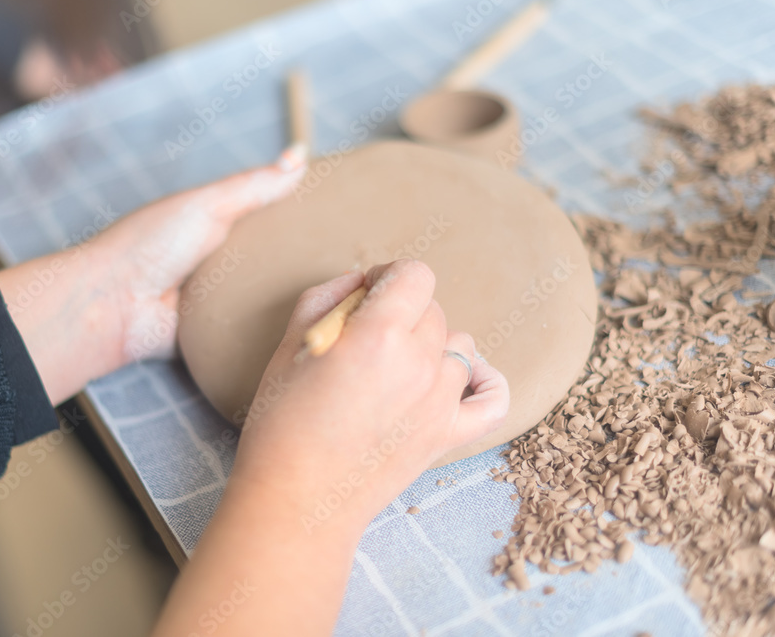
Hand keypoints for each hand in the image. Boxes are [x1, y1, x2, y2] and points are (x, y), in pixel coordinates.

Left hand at [0, 146, 307, 403]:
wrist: (114, 305)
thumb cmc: (151, 244)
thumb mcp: (209, 205)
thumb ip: (254, 185)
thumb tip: (300, 154)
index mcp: (209, 223)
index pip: (261, 215)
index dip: (295, 215)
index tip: (335, 215)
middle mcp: (213, 260)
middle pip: (266, 258)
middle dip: (297, 260)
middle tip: (344, 261)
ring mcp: (212, 299)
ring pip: (260, 297)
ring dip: (283, 297)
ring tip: (333, 296)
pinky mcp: (211, 333)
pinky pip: (246, 331)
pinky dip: (264, 329)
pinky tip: (300, 325)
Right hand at [231, 259, 509, 533]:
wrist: (296, 499)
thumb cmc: (282, 422)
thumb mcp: (289, 345)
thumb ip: (327, 298)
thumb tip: (360, 282)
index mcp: (378, 334)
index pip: (415, 275)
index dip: (390, 276)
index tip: (370, 294)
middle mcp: (419, 363)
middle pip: (434, 310)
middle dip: (403, 313)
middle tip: (368, 339)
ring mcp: (440, 402)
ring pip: (459, 346)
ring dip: (431, 347)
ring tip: (396, 369)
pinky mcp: (449, 436)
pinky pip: (493, 398)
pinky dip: (483, 384)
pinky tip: (461, 381)